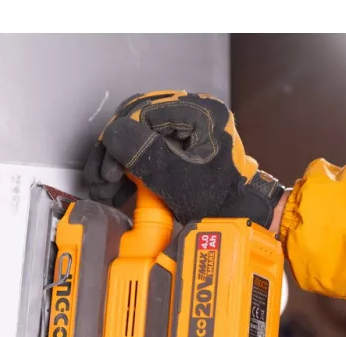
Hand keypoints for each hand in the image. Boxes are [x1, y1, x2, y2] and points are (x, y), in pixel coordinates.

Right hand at [84, 91, 284, 227]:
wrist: (242, 217)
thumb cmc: (222, 201)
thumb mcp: (181, 181)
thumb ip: (148, 156)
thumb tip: (114, 133)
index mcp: (200, 112)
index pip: (143, 111)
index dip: (119, 140)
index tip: (109, 169)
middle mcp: (193, 111)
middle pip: (137, 120)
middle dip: (114, 151)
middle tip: (103, 178)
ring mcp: (186, 125)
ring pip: (137, 133)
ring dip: (117, 159)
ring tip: (106, 186)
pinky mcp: (179, 141)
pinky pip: (146, 144)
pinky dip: (129, 164)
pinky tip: (119, 184)